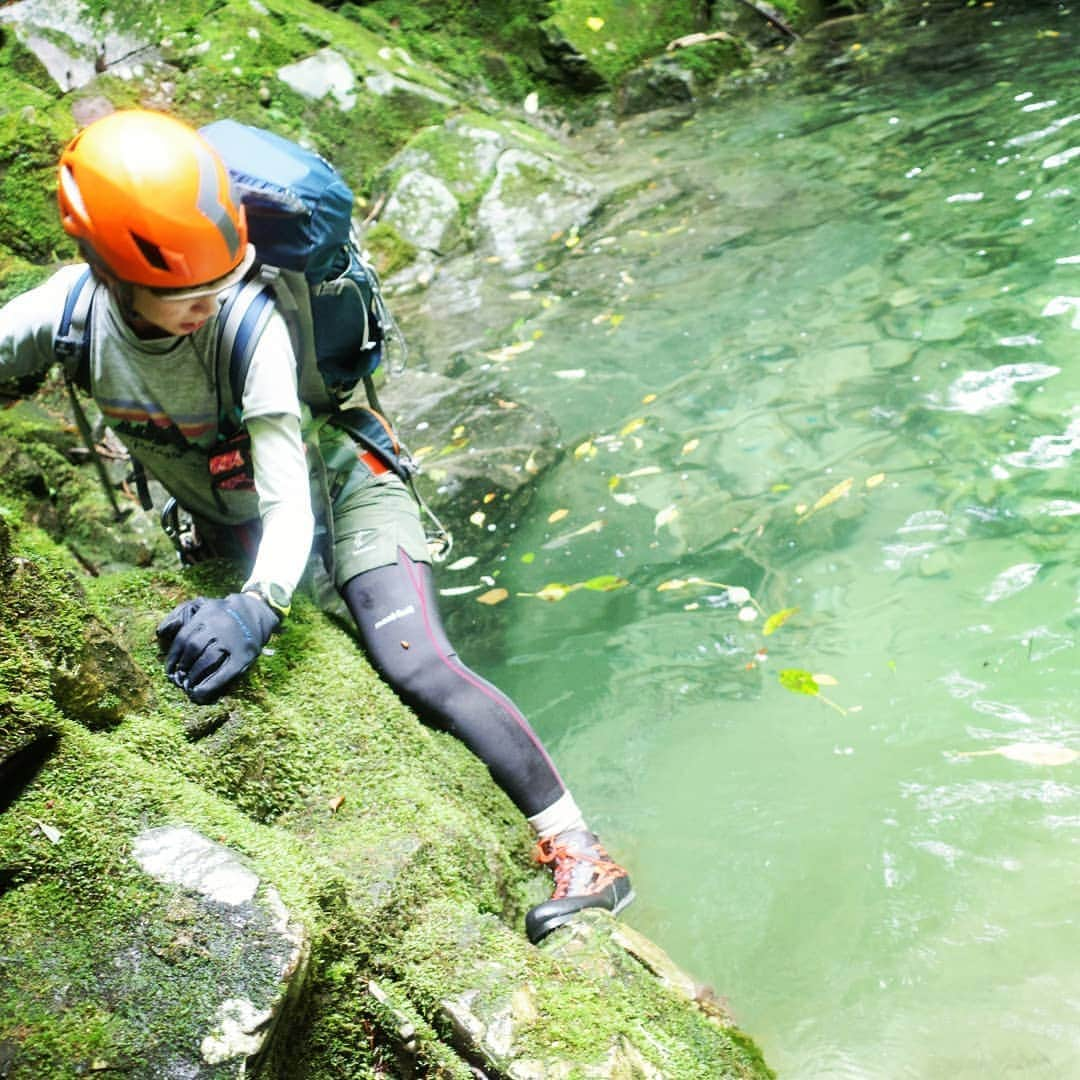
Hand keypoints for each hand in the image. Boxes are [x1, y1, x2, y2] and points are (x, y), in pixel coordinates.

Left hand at [156, 593, 278, 703]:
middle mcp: (218, 627)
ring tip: (188, 685)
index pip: (183, 638)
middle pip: (194, 649)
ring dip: (194, 675)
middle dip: (183, 666)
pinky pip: (226, 673)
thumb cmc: (221, 611)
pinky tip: (201, 693)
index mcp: (206, 616)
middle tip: (178, 679)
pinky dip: (211, 685)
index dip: (173, 657)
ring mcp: (232, 642)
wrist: (255, 611)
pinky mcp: (244, 656)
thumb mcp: (200, 605)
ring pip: (208, 660)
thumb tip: (161, 633)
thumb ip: (178, 614)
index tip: (169, 670)